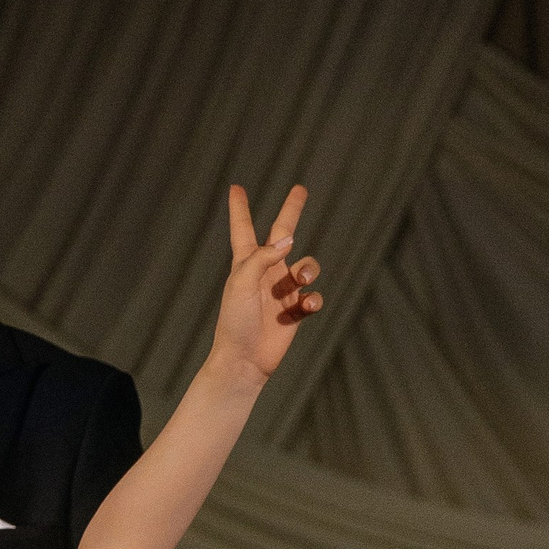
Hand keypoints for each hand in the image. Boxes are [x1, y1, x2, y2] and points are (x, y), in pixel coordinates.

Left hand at [211, 184, 321, 387]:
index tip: (236, 187)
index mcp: (246, 263)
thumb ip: (264, 257)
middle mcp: (265, 272)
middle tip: (301, 188)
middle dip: (292, 211)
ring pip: (306, 266)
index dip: (240, 208)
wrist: (244, 361)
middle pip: (283, 234)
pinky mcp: (294, 311)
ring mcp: (281, 291)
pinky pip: (313, 296)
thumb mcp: (242, 283)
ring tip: (301, 282)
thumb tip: (289, 240)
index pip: (244, 228)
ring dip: (309, 269)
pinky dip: (314, 299)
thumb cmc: (235, 321)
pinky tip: (305, 306)